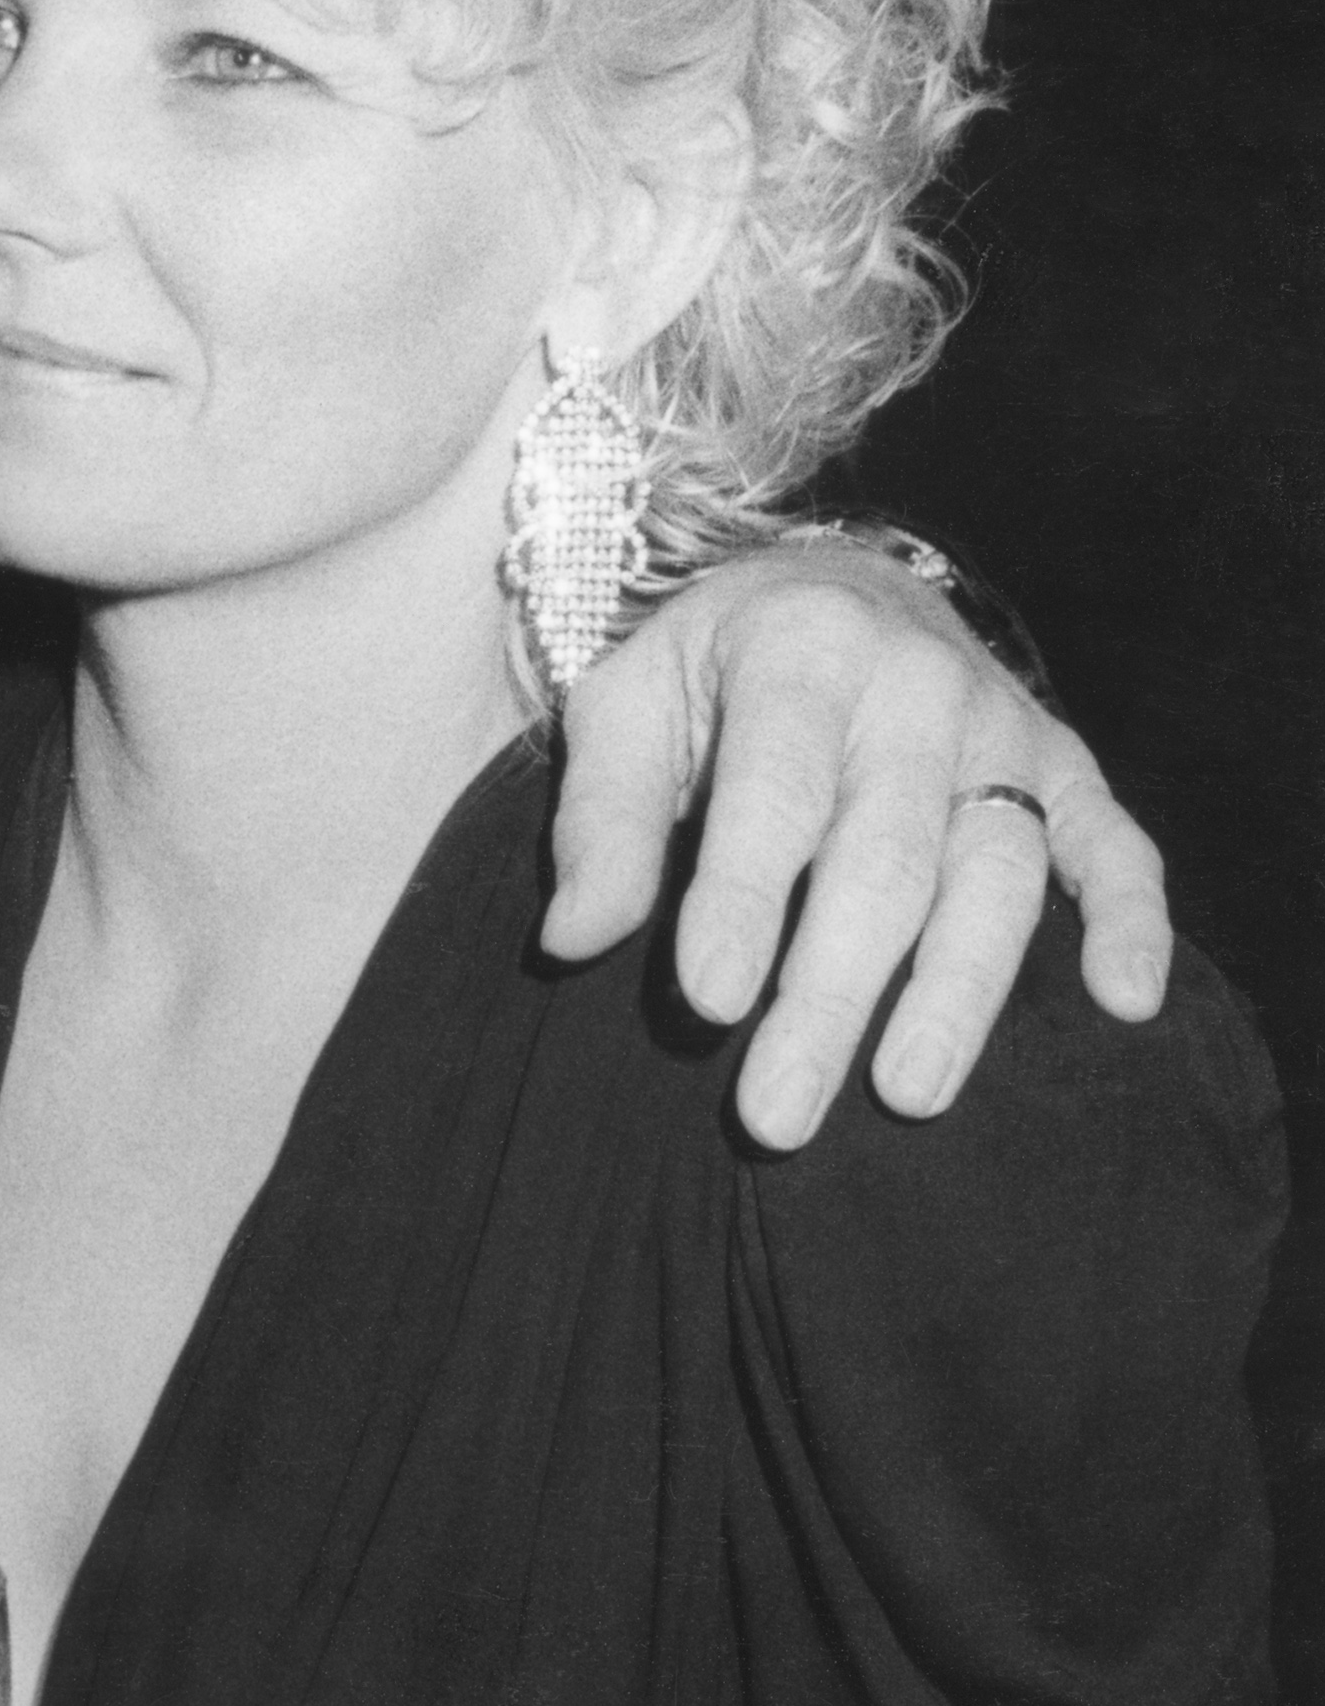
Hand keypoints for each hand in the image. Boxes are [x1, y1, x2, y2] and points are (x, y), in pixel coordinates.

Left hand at [542, 544, 1169, 1148]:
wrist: (833, 591)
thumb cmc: (711, 674)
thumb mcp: (628, 708)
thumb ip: (601, 821)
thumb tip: (572, 940)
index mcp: (802, 650)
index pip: (775, 792)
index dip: (742, 900)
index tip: (707, 1005)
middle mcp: (920, 686)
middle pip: (884, 858)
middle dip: (830, 993)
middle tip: (776, 1114)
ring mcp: (1003, 731)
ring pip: (996, 873)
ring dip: (957, 992)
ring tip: (907, 1095)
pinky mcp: (1064, 769)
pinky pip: (1116, 846)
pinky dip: (1132, 920)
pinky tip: (1124, 1002)